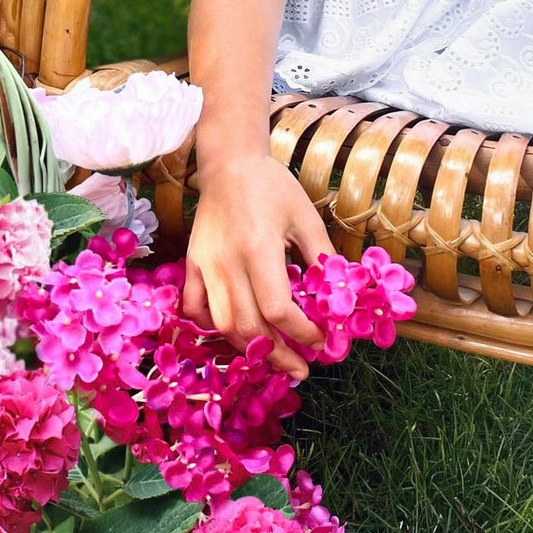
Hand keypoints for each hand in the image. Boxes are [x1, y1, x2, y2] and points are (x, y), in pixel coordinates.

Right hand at [182, 154, 334, 379]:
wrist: (230, 164)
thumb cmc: (272, 187)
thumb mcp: (305, 217)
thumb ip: (322, 258)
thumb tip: (340, 298)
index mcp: (259, 249)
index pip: (278, 310)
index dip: (302, 333)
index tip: (321, 341)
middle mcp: (228, 262)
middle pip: (249, 326)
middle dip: (277, 354)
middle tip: (300, 368)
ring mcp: (206, 265)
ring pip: (221, 324)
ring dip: (247, 347)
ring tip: (271, 356)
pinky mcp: (192, 264)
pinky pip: (195, 308)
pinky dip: (212, 327)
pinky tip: (234, 333)